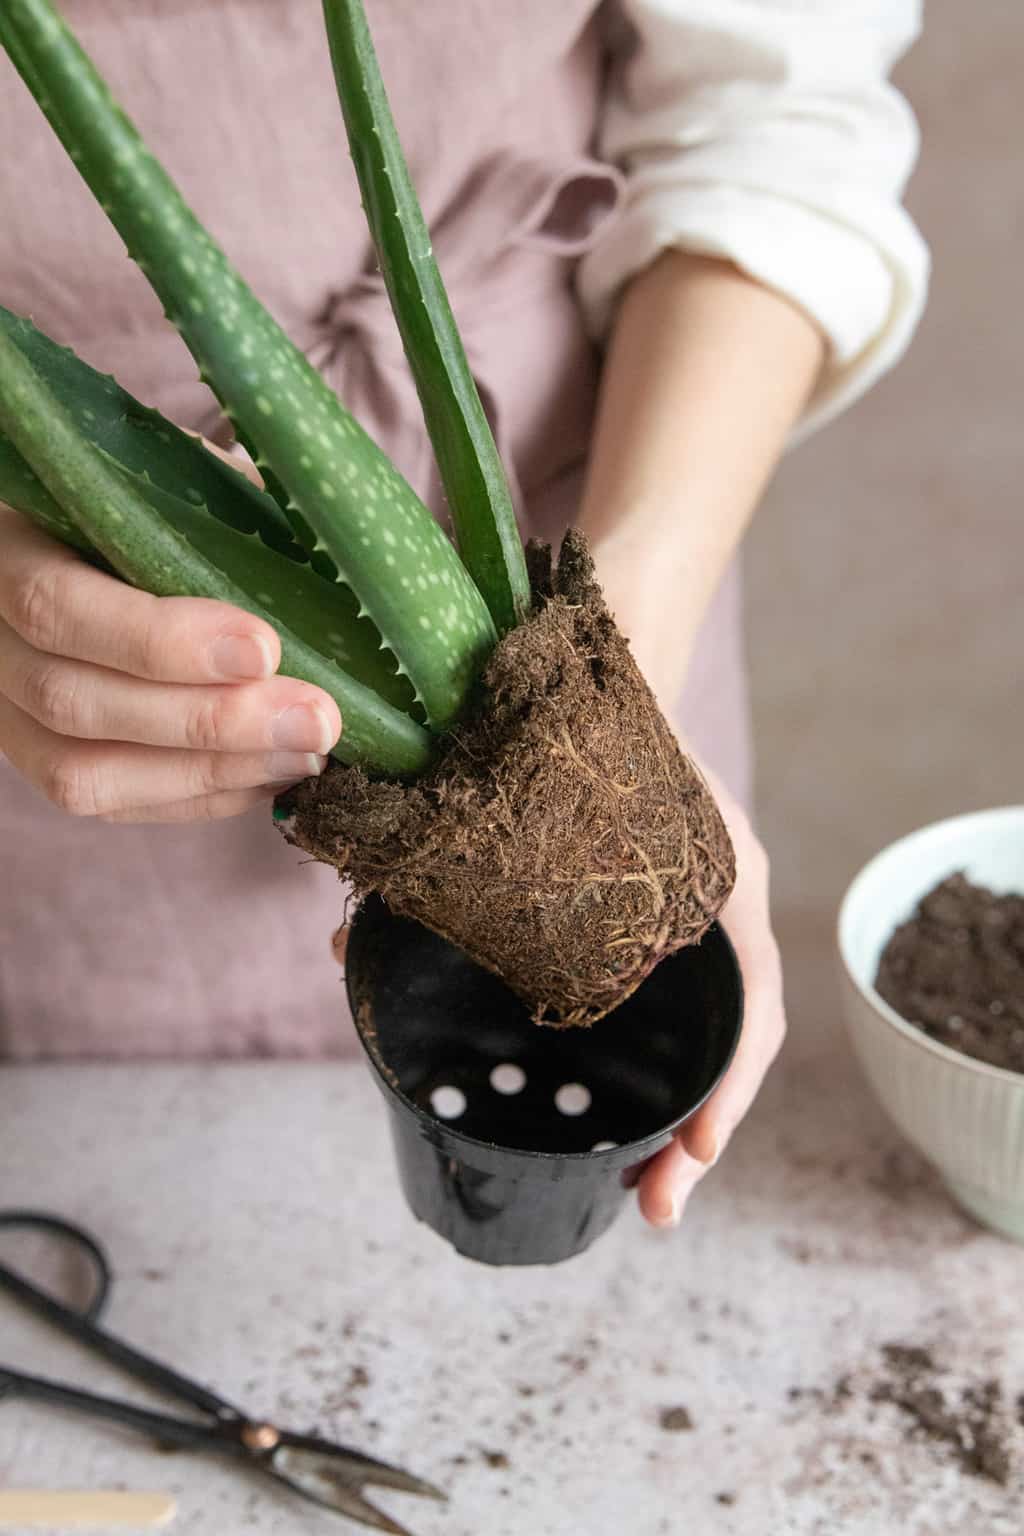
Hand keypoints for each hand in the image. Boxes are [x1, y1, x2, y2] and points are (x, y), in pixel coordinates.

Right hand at [0, 506, 340, 822]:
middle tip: (316, 717)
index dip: (159, 640)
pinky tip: (273, 773)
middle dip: (209, 721)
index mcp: (10, 547)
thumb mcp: (182, 473)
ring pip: (85, 773)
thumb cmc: (156, 498)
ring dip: (211, 772)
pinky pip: (113, 804)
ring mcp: (9, 712)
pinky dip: (200, 798)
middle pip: (73, 702)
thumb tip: (330, 545)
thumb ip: (228, 500)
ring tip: (307, 753)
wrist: (112, 542)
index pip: (58, 606)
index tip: (265, 648)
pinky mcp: (46, 762)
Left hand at [329, 762, 784, 1229]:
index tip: (696, 1153)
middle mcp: (717, 904)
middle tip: (656, 1207)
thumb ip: (455, 868)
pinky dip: (649, 1058)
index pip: (751, 991)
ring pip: (706, 1027)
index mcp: (716, 875)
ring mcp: (696, 915)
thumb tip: (347, 954)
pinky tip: (607, 1105)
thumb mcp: (536, 792)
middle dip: (703, 1127)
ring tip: (637, 1188)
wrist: (592, 677)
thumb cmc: (574, 734)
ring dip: (681, 1109)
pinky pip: (669, 998)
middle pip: (733, 1033)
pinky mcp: (660, 919)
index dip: (728, 1081)